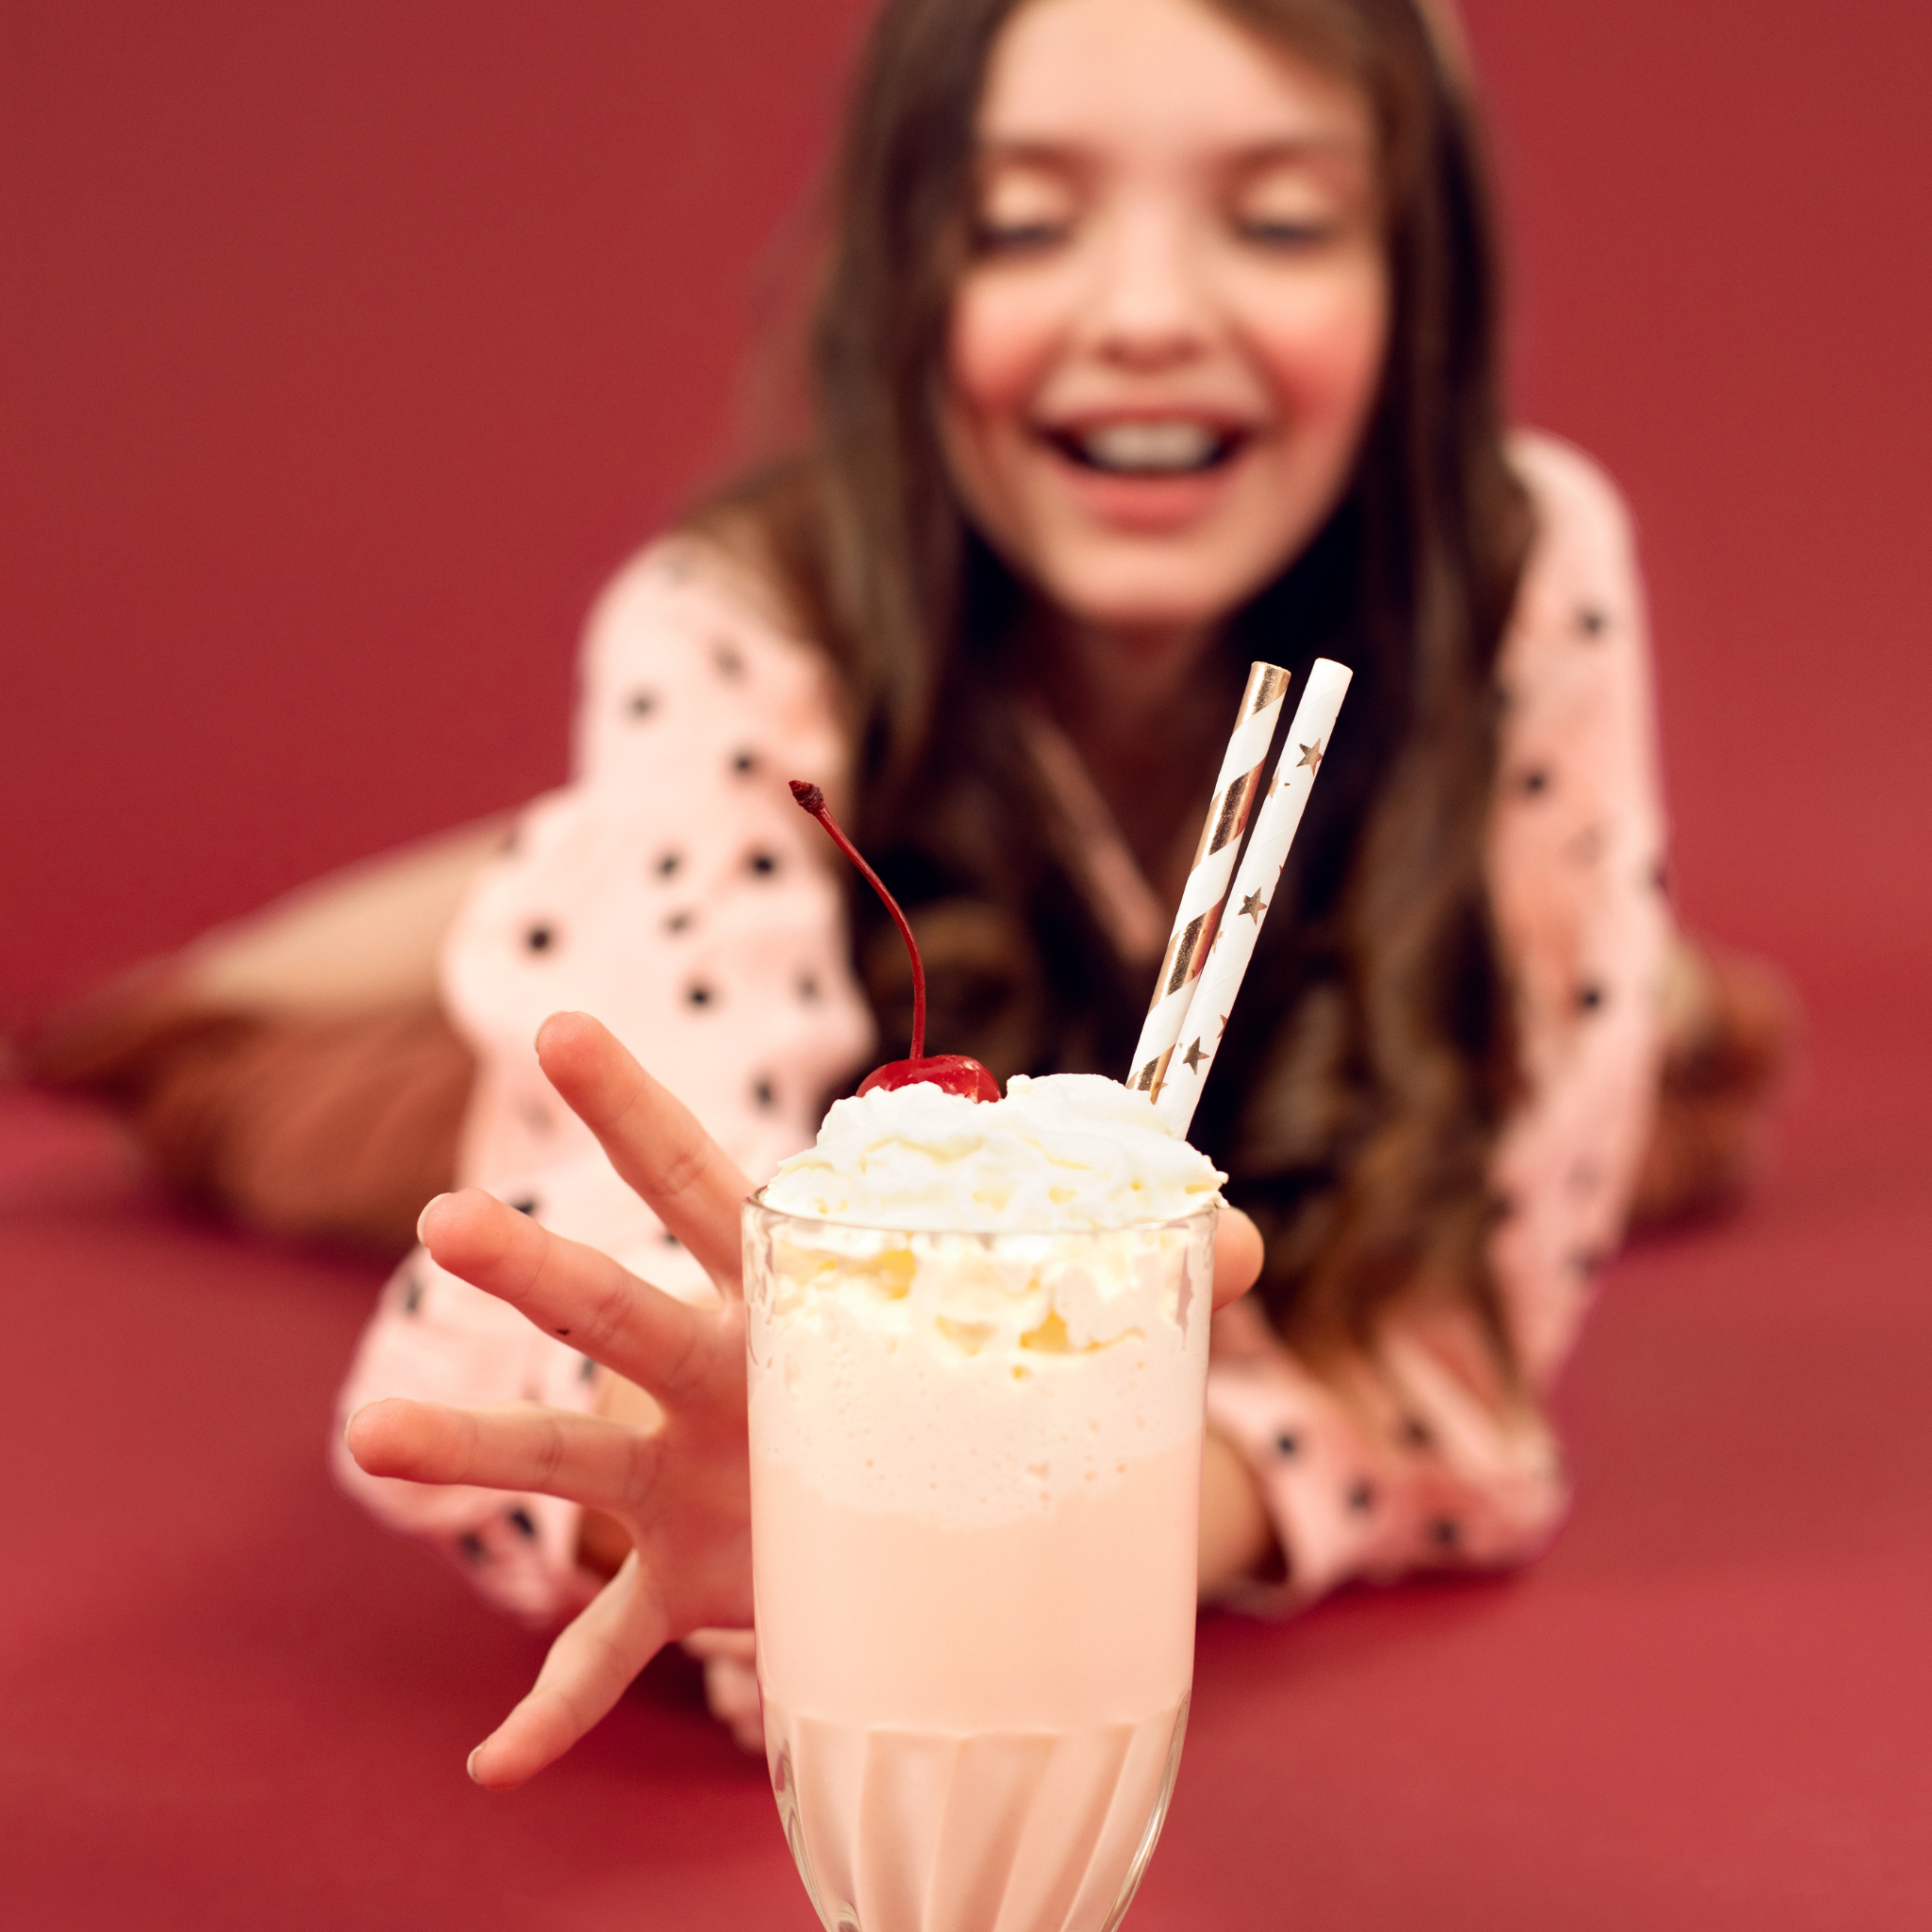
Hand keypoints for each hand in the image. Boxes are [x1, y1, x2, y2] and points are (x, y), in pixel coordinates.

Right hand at [346, 1011, 1265, 1788]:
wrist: (923, 1492)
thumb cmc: (955, 1368)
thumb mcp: (1048, 1320)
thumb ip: (1145, 1275)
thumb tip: (1242, 1246)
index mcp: (789, 1292)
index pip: (713, 1181)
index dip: (639, 1107)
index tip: (559, 1028)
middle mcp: (713, 1368)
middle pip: (619, 1305)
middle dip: (544, 1265)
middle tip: (447, 1217)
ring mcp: (684, 1475)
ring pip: (570, 1455)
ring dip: (480, 1444)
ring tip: (378, 1436)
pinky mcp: (691, 1580)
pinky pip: (611, 1647)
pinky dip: (560, 1701)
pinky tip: (499, 1764)